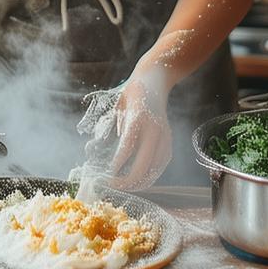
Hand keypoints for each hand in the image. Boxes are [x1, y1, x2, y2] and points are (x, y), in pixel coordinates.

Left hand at [110, 70, 171, 189]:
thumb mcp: (117, 107)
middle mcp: (154, 129)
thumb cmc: (131, 94)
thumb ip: (112, 128)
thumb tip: (98, 150)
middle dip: (128, 180)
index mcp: (138, 118)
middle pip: (143, 163)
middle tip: (113, 185)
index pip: (128, 147)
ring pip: (155, 168)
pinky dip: (151, 175)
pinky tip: (140, 179)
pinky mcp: (169, 140)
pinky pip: (161, 164)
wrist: (154, 81)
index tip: (107, 174)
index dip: (117, 164)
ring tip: (125, 186)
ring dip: (140, 182)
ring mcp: (164, 136)